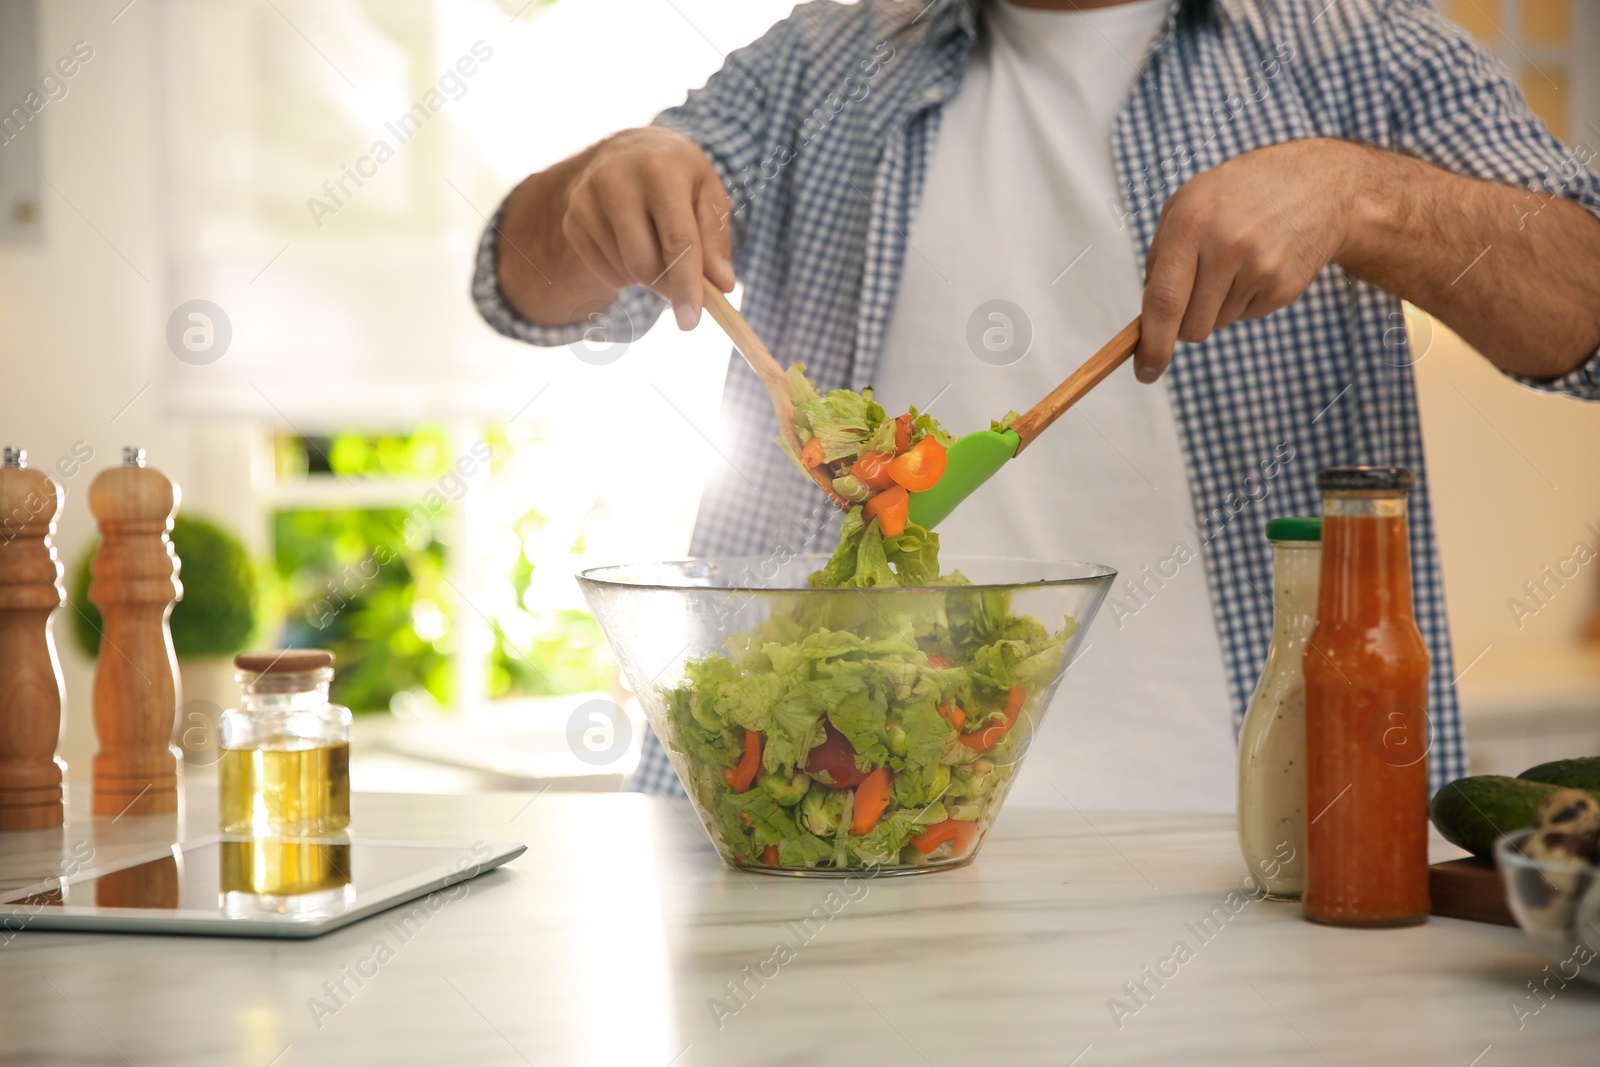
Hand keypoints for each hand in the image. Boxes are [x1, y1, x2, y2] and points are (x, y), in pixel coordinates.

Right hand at [562, 127, 734, 328]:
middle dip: (669, 283)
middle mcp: (616, 179)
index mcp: (659, 168)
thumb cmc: (679, 176)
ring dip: (649, 274)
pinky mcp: (572, 221)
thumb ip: (716, 239)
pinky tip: (632, 242)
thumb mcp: (709, 193)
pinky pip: (606, 273)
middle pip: (645, 264)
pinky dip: (626, 272)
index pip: (675, 240)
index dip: (685, 285)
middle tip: (684, 276)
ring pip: (626, 272)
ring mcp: (586, 200)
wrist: (628, 151)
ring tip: (655, 239)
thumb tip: (721, 285)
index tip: (691, 322)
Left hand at [1135, 139, 1357, 380]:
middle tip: (1197, 288)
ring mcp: (1260, 269)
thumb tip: (1147, 319)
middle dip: (1183, 324)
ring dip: (1215, 306)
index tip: (1145, 372)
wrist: (1315, 184)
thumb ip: (1159, 258)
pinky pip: (1245, 317)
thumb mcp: (1186, 204)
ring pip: (1216, 324)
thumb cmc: (1236, 195)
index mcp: (1190, 224)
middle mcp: (1226, 247)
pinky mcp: (1283, 288)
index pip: (1164, 301)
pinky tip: (1257, 264)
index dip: (1152, 344)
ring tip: (1234, 261)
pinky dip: (1243, 300)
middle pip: (1190, 327)